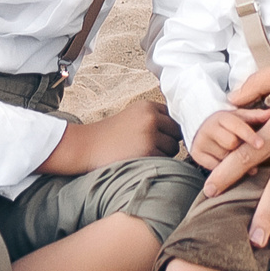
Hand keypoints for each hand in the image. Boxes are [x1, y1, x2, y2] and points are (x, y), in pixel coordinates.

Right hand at [41, 94, 182, 173]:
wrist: (87, 146)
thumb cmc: (111, 135)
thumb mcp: (133, 116)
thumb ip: (154, 118)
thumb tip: (182, 129)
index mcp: (148, 106)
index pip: (175, 117)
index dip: (168, 129)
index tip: (159, 136)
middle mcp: (151, 118)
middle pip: (177, 133)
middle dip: (168, 142)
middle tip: (149, 147)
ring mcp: (149, 135)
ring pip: (172, 148)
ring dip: (163, 154)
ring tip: (142, 153)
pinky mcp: (147, 152)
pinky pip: (164, 161)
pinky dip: (155, 164)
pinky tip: (140, 161)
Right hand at [189, 108, 269, 170]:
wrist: (201, 126)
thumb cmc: (227, 124)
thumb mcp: (240, 117)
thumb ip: (256, 116)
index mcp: (221, 116)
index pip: (237, 126)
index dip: (249, 135)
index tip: (261, 144)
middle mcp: (209, 128)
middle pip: (231, 143)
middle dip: (241, 148)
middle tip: (246, 150)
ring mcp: (201, 141)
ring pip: (223, 157)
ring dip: (233, 160)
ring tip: (236, 155)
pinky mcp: (195, 154)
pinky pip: (214, 167)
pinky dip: (223, 167)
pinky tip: (226, 161)